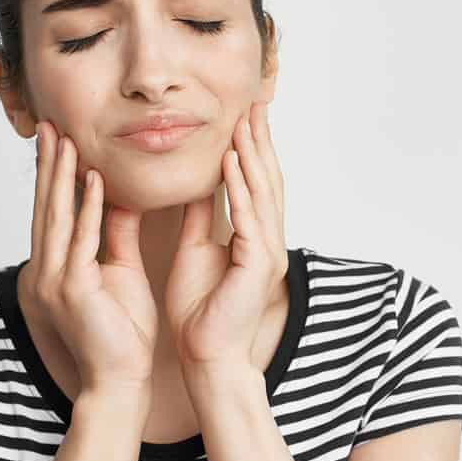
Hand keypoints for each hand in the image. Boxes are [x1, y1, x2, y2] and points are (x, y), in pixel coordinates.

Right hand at [25, 121, 156, 390]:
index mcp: (57, 267)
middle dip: (50, 165)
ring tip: (65, 140)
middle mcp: (47, 270)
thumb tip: (120, 197)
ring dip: (62, 176)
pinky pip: (82, 240)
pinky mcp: (73, 289)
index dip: (55, 176)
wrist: (121, 380)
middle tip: (50, 126)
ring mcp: (55, 280)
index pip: (54, 212)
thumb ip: (115, 235)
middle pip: (48, 207)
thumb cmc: (122, 333)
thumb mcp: (119, 272)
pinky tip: (93, 180)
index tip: (59, 140)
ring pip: (59, 217)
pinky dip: (88, 208)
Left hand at [164, 101, 287, 371]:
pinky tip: (233, 165)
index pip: (256, 184)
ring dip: (253, 156)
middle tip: (253, 104)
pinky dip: (242, 190)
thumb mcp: (195, 250)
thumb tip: (194, 187)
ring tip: (243, 123)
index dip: (251, 149)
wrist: (207, 356)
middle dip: (259, 141)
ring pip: (263, 194)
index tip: (242, 116)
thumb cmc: (201, 312)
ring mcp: (268, 253)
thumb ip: (200, 218)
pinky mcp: (259, 267)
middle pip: (267, 181)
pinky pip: (250, 220)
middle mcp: (267, 241)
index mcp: (254, 238)